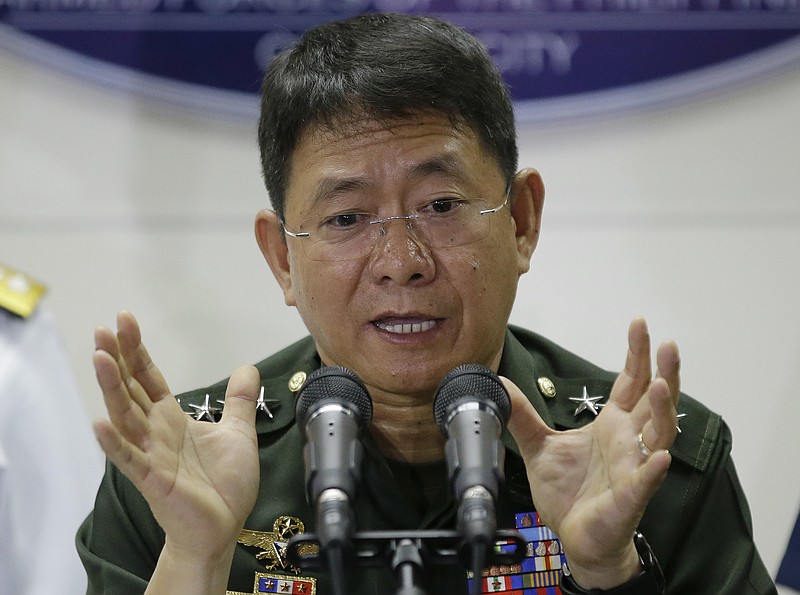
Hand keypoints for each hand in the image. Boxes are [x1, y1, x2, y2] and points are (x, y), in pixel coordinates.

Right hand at [92, 311, 260, 567]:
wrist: (223, 527)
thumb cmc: (225, 484)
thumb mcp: (239, 432)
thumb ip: (240, 401)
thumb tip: (248, 368)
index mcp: (172, 419)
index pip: (149, 377)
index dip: (137, 350)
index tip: (125, 321)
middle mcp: (155, 432)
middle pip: (130, 390)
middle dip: (118, 359)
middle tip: (104, 329)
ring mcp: (151, 455)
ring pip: (125, 417)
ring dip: (112, 389)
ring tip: (100, 359)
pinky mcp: (154, 480)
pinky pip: (130, 460)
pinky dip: (115, 443)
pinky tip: (100, 424)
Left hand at [503, 318, 679, 589]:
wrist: (575, 536)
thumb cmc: (568, 492)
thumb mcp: (537, 446)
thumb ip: (522, 415)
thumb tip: (500, 384)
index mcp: (611, 424)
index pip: (630, 382)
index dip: (636, 353)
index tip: (639, 323)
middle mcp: (629, 441)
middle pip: (654, 401)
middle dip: (663, 371)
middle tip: (667, 344)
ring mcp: (634, 468)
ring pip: (659, 434)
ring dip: (662, 410)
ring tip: (661, 385)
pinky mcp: (629, 498)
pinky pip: (646, 482)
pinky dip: (653, 468)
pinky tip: (660, 455)